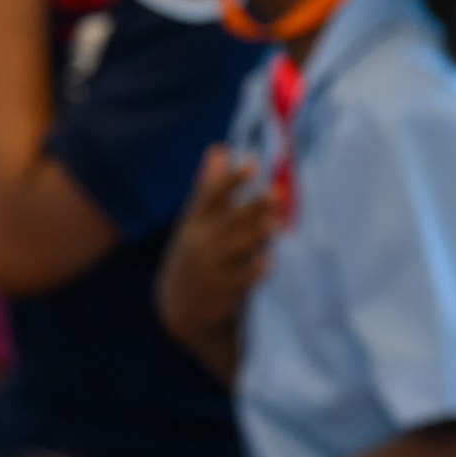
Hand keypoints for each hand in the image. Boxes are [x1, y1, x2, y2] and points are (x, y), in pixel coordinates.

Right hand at [156, 145, 278, 375]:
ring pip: (238, 247)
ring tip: (273, 221)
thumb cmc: (196, 254)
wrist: (180, 307)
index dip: (231, 179)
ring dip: (257, 235)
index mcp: (195, 223)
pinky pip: (243, 277)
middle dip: (251, 207)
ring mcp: (212, 267)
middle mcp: (201, 243)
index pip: (211, 196)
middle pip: (230, 220)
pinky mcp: (224, 290)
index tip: (251, 162)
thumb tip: (217, 149)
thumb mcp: (195, 222)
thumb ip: (209, 188)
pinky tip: (266, 260)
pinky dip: (255, 268)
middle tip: (275, 192)